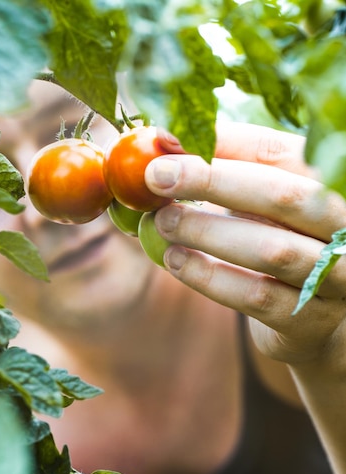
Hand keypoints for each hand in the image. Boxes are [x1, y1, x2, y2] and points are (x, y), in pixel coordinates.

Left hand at [145, 122, 345, 366]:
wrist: (311, 317)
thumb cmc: (277, 241)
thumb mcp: (259, 202)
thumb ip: (223, 169)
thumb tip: (163, 143)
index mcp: (334, 185)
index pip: (279, 152)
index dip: (222, 144)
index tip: (164, 143)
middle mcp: (345, 226)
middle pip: (284, 195)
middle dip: (213, 181)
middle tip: (156, 179)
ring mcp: (338, 276)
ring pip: (271, 250)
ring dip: (207, 233)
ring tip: (163, 223)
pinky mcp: (313, 320)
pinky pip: (257, 296)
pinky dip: (210, 278)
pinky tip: (176, 262)